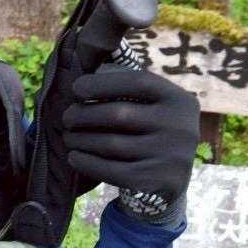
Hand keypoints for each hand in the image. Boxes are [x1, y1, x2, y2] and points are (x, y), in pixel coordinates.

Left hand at [61, 68, 199, 205]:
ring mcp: (169, 156)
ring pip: (111, 144)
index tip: (77, 88)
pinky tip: (75, 157)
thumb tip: (90, 66)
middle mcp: (180, 126)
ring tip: (68, 136)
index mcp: (179, 100)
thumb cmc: (155, 132)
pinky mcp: (154, 181)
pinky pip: (111, 170)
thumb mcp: (158, 107)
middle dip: (84, 114)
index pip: (139, 82)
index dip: (103, 83)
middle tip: (67, 117)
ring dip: (81, 139)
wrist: (174, 179)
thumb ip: (133, 88)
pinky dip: (87, 162)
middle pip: (119, 114)